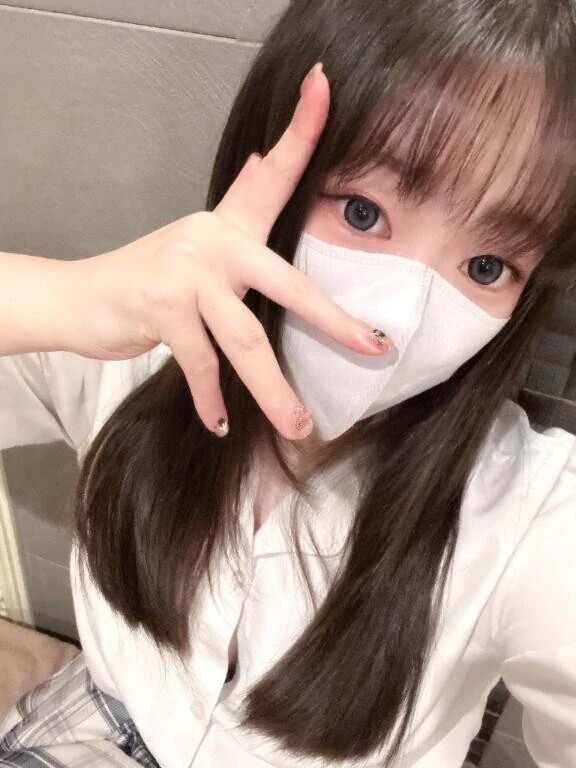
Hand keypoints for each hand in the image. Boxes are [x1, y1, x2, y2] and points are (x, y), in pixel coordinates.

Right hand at [67, 63, 393, 439]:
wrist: (80, 298)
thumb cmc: (149, 283)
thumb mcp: (197, 252)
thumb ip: (239, 237)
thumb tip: (264, 185)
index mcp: (229, 226)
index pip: (273, 174)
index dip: (302, 127)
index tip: (325, 83)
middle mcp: (212, 240)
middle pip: (287, 285)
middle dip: (333, 325)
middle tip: (373, 351)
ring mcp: (186, 272)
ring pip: (245, 340)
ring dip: (273, 392)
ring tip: (297, 426)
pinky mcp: (161, 308)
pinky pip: (201, 364)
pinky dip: (212, 400)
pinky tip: (219, 424)